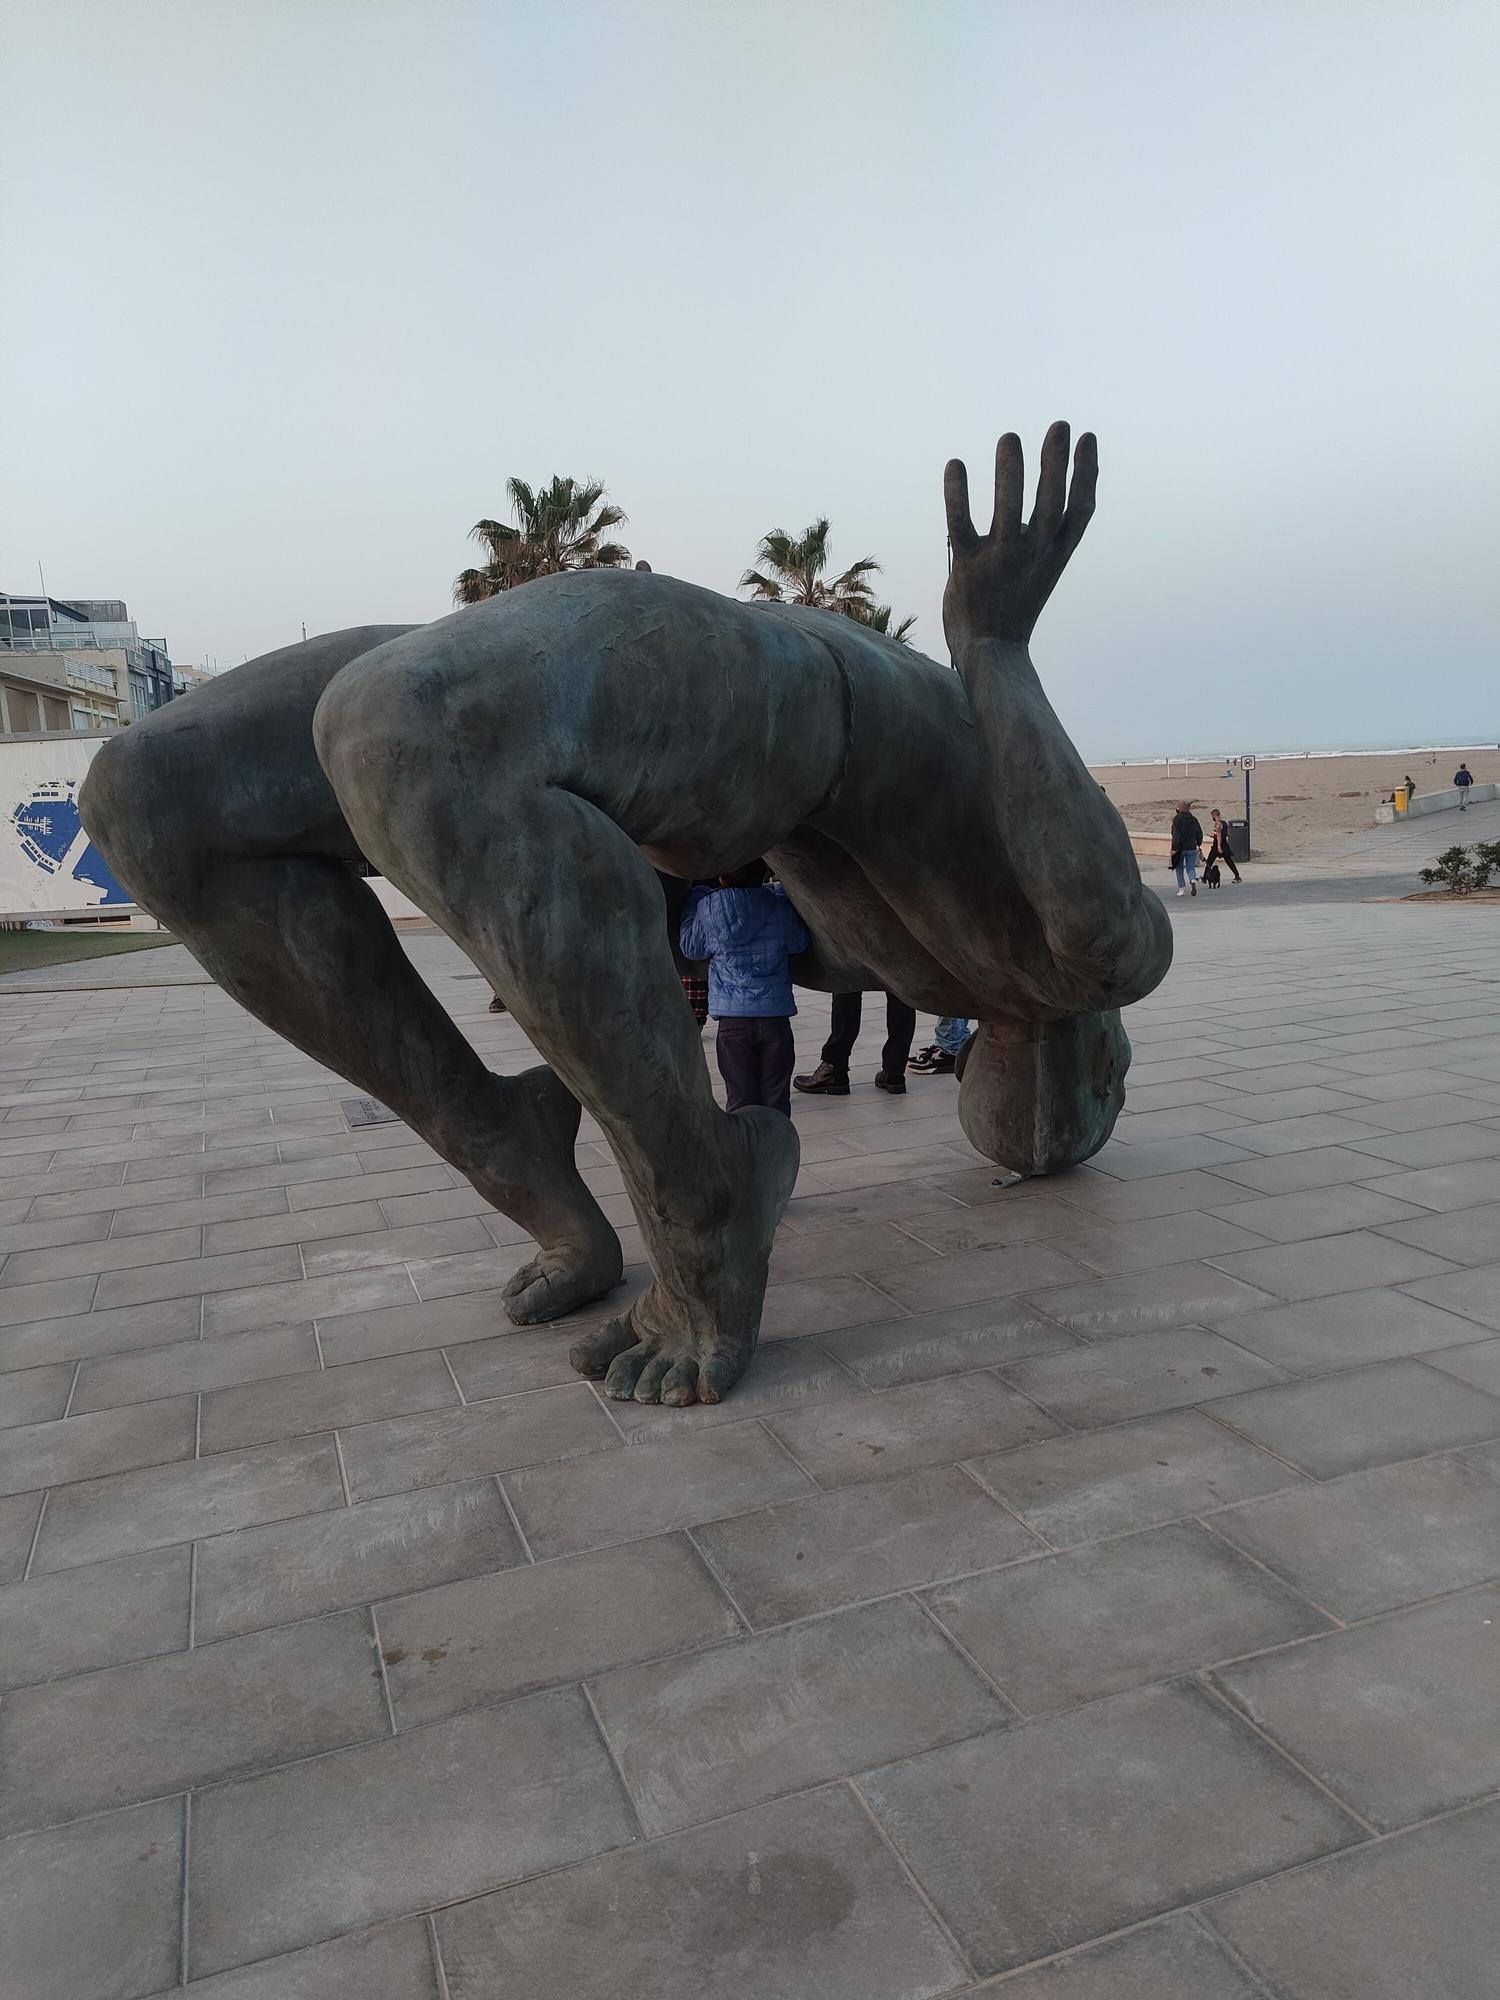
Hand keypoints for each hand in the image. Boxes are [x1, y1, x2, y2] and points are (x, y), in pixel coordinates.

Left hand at [943, 422, 1096, 652]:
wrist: (992, 653)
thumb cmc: (1014, 604)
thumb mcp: (1041, 567)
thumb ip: (1044, 533)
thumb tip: (1045, 496)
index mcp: (1056, 555)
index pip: (1081, 511)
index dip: (1086, 473)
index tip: (1087, 437)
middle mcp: (1033, 556)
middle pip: (1051, 504)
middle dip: (1056, 463)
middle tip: (1059, 426)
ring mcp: (1001, 562)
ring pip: (1009, 511)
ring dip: (1010, 473)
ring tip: (1010, 437)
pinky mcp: (967, 568)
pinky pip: (961, 525)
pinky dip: (957, 494)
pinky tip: (955, 464)